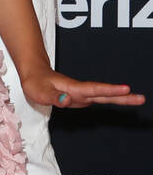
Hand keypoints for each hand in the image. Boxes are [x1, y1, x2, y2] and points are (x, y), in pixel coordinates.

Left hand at [20, 67, 144, 109]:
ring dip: (120, 98)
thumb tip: (67, 100)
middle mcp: (80, 91)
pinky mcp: (80, 98)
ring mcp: (81, 94)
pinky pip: (98, 99)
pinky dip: (110, 99)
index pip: (94, 90)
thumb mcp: (39, 92)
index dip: (110, 90)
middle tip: (141, 98)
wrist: (34, 74)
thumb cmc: (35, 83)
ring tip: (137, 99)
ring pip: (103, 96)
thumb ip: (54, 97)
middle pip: (104, 94)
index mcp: (73, 89)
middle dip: (123, 96)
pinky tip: (120, 100)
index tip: (126, 88)